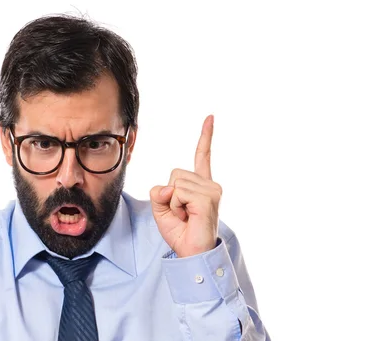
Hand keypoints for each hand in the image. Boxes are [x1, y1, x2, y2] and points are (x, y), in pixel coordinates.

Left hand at [149, 115, 221, 257]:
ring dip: (173, 203)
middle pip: (175, 173)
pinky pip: (178, 193)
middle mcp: (210, 185)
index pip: (202, 156)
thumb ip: (159, 192)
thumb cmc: (180, 232)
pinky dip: (176, 206)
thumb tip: (168, 187)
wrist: (191, 253)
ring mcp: (211, 191)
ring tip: (185, 216)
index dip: (205, 136)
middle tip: (180, 213)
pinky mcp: (208, 198)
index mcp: (201, 185)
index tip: (210, 117)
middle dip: (169, 195)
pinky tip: (188, 216)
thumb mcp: (161, 208)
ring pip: (175, 183)